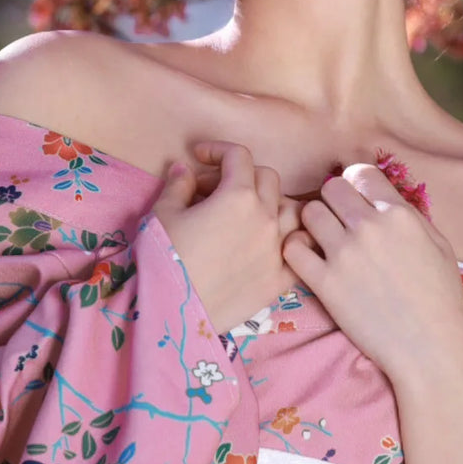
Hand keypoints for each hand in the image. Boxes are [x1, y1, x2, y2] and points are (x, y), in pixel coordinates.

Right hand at [151, 141, 312, 334]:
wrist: (171, 312)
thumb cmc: (163, 258)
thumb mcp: (163, 213)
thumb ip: (178, 185)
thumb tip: (184, 170)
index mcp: (238, 196)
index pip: (238, 157)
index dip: (217, 151)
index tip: (199, 158)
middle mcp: (265, 218)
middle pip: (267, 179)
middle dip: (241, 176)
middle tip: (214, 190)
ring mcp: (277, 249)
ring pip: (292, 211)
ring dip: (272, 204)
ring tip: (249, 213)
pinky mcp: (280, 279)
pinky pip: (299, 251)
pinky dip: (291, 241)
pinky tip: (273, 243)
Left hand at [281, 162, 462, 380]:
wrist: (429, 348)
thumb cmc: (440, 299)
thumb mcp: (439, 245)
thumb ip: (410, 216)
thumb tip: (383, 198)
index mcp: (399, 215)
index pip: (360, 173)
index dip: (355, 184)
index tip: (356, 200)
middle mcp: (369, 228)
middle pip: (330, 188)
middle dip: (333, 201)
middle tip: (338, 221)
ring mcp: (344, 255)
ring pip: (308, 213)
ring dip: (313, 223)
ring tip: (323, 240)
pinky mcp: (325, 284)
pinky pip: (293, 248)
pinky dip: (297, 249)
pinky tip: (310, 259)